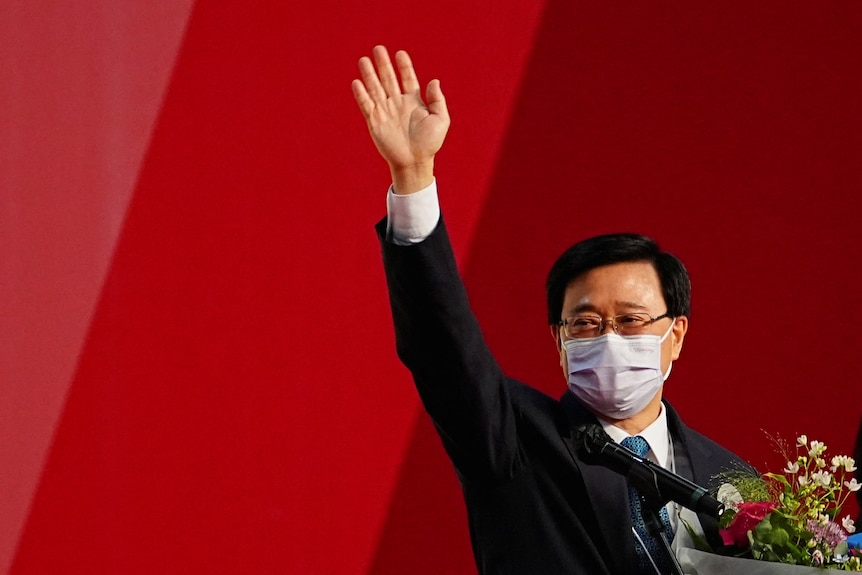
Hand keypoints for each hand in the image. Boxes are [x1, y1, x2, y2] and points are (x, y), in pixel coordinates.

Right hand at [352, 46, 449, 193]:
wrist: (414, 162)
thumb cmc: (430, 144)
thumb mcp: (441, 120)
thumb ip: (438, 100)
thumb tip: (434, 81)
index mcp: (413, 101)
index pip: (407, 78)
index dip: (404, 66)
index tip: (400, 53)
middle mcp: (398, 103)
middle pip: (389, 79)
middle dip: (383, 64)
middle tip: (378, 48)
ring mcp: (385, 111)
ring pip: (375, 88)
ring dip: (369, 74)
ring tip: (364, 60)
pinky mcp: (374, 121)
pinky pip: (366, 105)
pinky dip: (361, 94)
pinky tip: (357, 82)